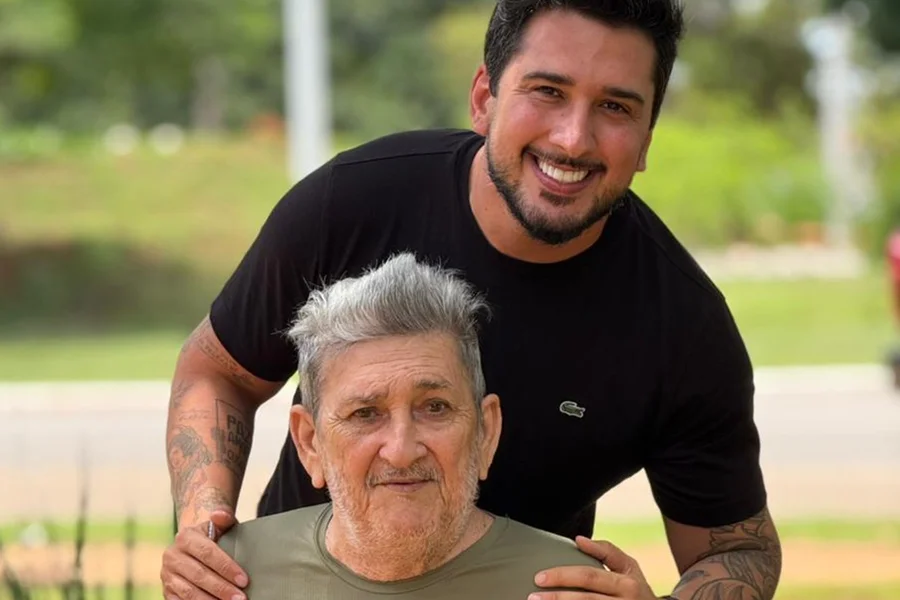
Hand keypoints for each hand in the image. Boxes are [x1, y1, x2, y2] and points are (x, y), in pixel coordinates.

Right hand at [161, 511, 247, 599]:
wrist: (191, 546)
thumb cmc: (211, 538)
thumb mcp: (218, 525)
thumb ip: (223, 518)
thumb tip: (220, 514)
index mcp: (185, 538)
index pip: (208, 553)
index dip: (226, 567)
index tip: (244, 580)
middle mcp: (172, 556)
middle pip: (199, 575)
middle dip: (222, 588)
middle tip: (241, 597)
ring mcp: (167, 575)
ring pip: (189, 592)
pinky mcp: (166, 590)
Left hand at [529, 536, 656, 599]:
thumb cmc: (637, 589)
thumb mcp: (630, 567)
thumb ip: (606, 551)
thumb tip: (578, 540)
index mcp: (627, 583)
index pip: (589, 577)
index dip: (563, 576)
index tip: (540, 577)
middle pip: (584, 599)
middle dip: (556, 597)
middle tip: (533, 595)